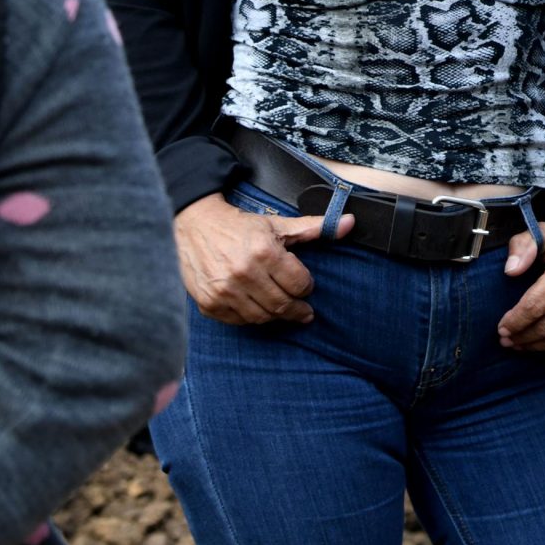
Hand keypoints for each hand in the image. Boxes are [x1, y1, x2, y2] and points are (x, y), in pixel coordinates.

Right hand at [175, 192, 343, 324]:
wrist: (195, 225)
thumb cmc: (239, 226)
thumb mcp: (277, 224)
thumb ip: (314, 227)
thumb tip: (350, 223)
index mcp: (264, 252)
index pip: (299, 284)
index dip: (306, 286)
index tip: (305, 285)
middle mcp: (244, 274)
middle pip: (282, 304)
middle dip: (298, 308)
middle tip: (305, 311)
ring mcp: (225, 292)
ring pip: (262, 317)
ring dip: (276, 315)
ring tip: (283, 310)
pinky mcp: (209, 304)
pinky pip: (239, 321)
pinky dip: (252, 317)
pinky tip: (258, 308)